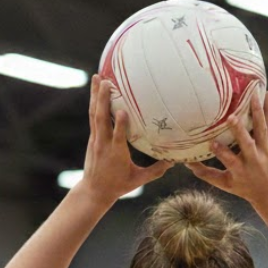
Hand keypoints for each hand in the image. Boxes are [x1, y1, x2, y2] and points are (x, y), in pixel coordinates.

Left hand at [77, 75, 172, 205]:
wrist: (95, 191)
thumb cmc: (119, 186)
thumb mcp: (138, 180)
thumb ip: (156, 171)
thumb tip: (173, 162)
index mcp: (116, 155)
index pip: (118, 138)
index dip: (120, 125)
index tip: (123, 111)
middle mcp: (104, 144)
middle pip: (102, 120)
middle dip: (103, 100)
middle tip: (107, 82)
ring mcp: (96, 139)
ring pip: (95, 114)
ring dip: (96, 95)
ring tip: (98, 76)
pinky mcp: (93, 137)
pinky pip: (93, 116)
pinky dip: (94, 101)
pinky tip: (95, 88)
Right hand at [186, 89, 267, 208]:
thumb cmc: (244, 187)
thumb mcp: (224, 184)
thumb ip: (206, 174)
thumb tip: (187, 163)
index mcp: (239, 170)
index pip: (228, 159)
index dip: (220, 151)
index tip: (210, 143)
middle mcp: (253, 159)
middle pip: (246, 143)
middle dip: (239, 131)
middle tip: (231, 117)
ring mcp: (264, 149)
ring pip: (260, 129)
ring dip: (257, 112)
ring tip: (253, 94)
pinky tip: (266, 93)